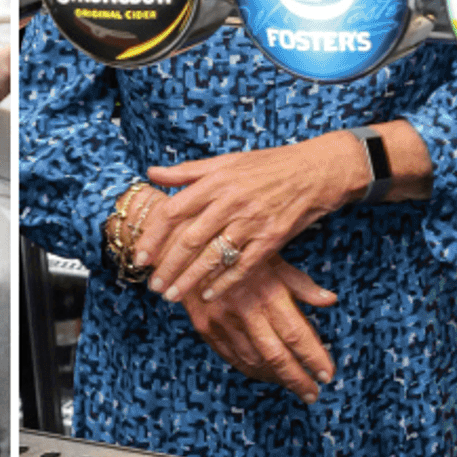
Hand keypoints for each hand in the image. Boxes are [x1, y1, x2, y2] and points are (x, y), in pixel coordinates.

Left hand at [138, 132, 373, 303]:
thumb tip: (151, 173)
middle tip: (153, 286)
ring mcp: (251, 221)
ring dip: (189, 280)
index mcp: (215, 181)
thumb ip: (187, 171)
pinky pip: (242, 266)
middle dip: (167, 266)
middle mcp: (230, 201)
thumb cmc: (269, 165)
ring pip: (212, 257)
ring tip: (172, 296)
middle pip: (189, 239)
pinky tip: (208, 295)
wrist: (316, 171)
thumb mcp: (226, 161)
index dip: (153, 236)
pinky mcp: (271, 239)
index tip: (140, 256)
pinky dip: (224, 283)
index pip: (173, 211)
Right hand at [179, 257, 337, 402]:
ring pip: (254, 361)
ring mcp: (222, 321)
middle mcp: (245, 309)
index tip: (327, 375)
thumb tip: (330, 300)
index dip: (313, 358)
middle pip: (276, 356)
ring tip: (293, 385)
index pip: (295, 334)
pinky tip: (266, 373)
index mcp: (267, 291)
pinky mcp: (205, 328)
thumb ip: (301, 284)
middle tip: (313, 394)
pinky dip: (252, 369)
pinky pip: (232, 357)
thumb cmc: (236, 248)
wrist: (187, 247)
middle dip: (297, 380)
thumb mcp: (272, 257)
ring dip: (276, 378)